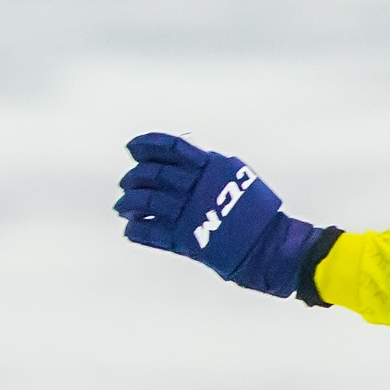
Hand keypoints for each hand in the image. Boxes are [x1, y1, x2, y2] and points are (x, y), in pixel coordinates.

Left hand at [114, 133, 336, 297]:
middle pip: (154, 175)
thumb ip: (207, 163)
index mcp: (211, 166)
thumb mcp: (236, 174)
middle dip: (134, 177)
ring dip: (129, 204)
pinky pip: (151, 233)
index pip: (172, 147)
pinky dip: (136, 230)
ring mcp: (190, 213)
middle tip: (125, 182)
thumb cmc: (254, 210)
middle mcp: (198, 187)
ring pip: (146, 203)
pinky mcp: (186, 240)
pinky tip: (130, 229)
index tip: (131, 147)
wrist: (268, 245)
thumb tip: (178, 152)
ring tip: (121, 207)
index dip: (147, 144)